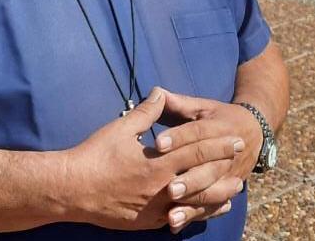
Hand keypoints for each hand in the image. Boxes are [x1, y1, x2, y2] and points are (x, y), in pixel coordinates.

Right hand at [63, 88, 241, 230]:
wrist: (73, 190)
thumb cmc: (96, 155)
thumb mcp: (121, 128)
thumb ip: (146, 112)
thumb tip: (160, 92)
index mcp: (159, 162)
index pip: (197, 150)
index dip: (218, 144)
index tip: (235, 138)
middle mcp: (163, 187)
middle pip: (202, 177)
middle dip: (224, 166)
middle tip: (242, 160)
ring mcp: (156, 208)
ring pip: (195, 202)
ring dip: (217, 195)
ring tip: (234, 190)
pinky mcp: (146, 221)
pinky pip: (178, 218)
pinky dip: (195, 212)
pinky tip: (204, 210)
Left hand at [156, 91, 262, 233]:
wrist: (255, 129)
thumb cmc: (219, 116)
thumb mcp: (202, 106)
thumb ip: (179, 103)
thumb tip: (156, 92)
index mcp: (218, 126)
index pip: (197, 131)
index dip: (178, 137)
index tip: (158, 144)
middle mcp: (228, 152)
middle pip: (208, 167)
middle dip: (189, 179)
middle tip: (169, 188)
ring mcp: (231, 173)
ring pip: (213, 190)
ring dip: (193, 202)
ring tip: (171, 212)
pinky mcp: (229, 189)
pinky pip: (213, 205)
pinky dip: (197, 215)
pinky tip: (176, 224)